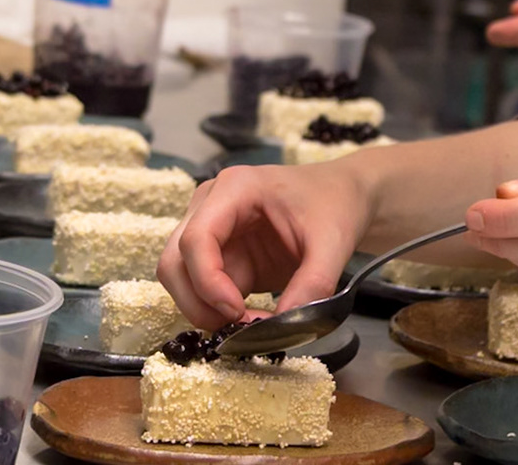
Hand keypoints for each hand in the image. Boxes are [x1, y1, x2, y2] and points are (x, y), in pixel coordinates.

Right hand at [159, 163, 371, 328]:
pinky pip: (205, 290)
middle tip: (237, 328)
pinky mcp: (222, 257)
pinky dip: (221, 313)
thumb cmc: (335, 204)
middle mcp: (211, 207)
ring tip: (253, 325)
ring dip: (206, 310)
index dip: (207, 282)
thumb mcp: (334, 242)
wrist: (343, 197)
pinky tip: (255, 319)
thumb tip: (284, 327)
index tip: (236, 313)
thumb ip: (313, 283)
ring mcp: (213, 232)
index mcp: (234, 189)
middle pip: (175, 261)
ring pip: (182, 280)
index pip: (196, 239)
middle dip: (197, 302)